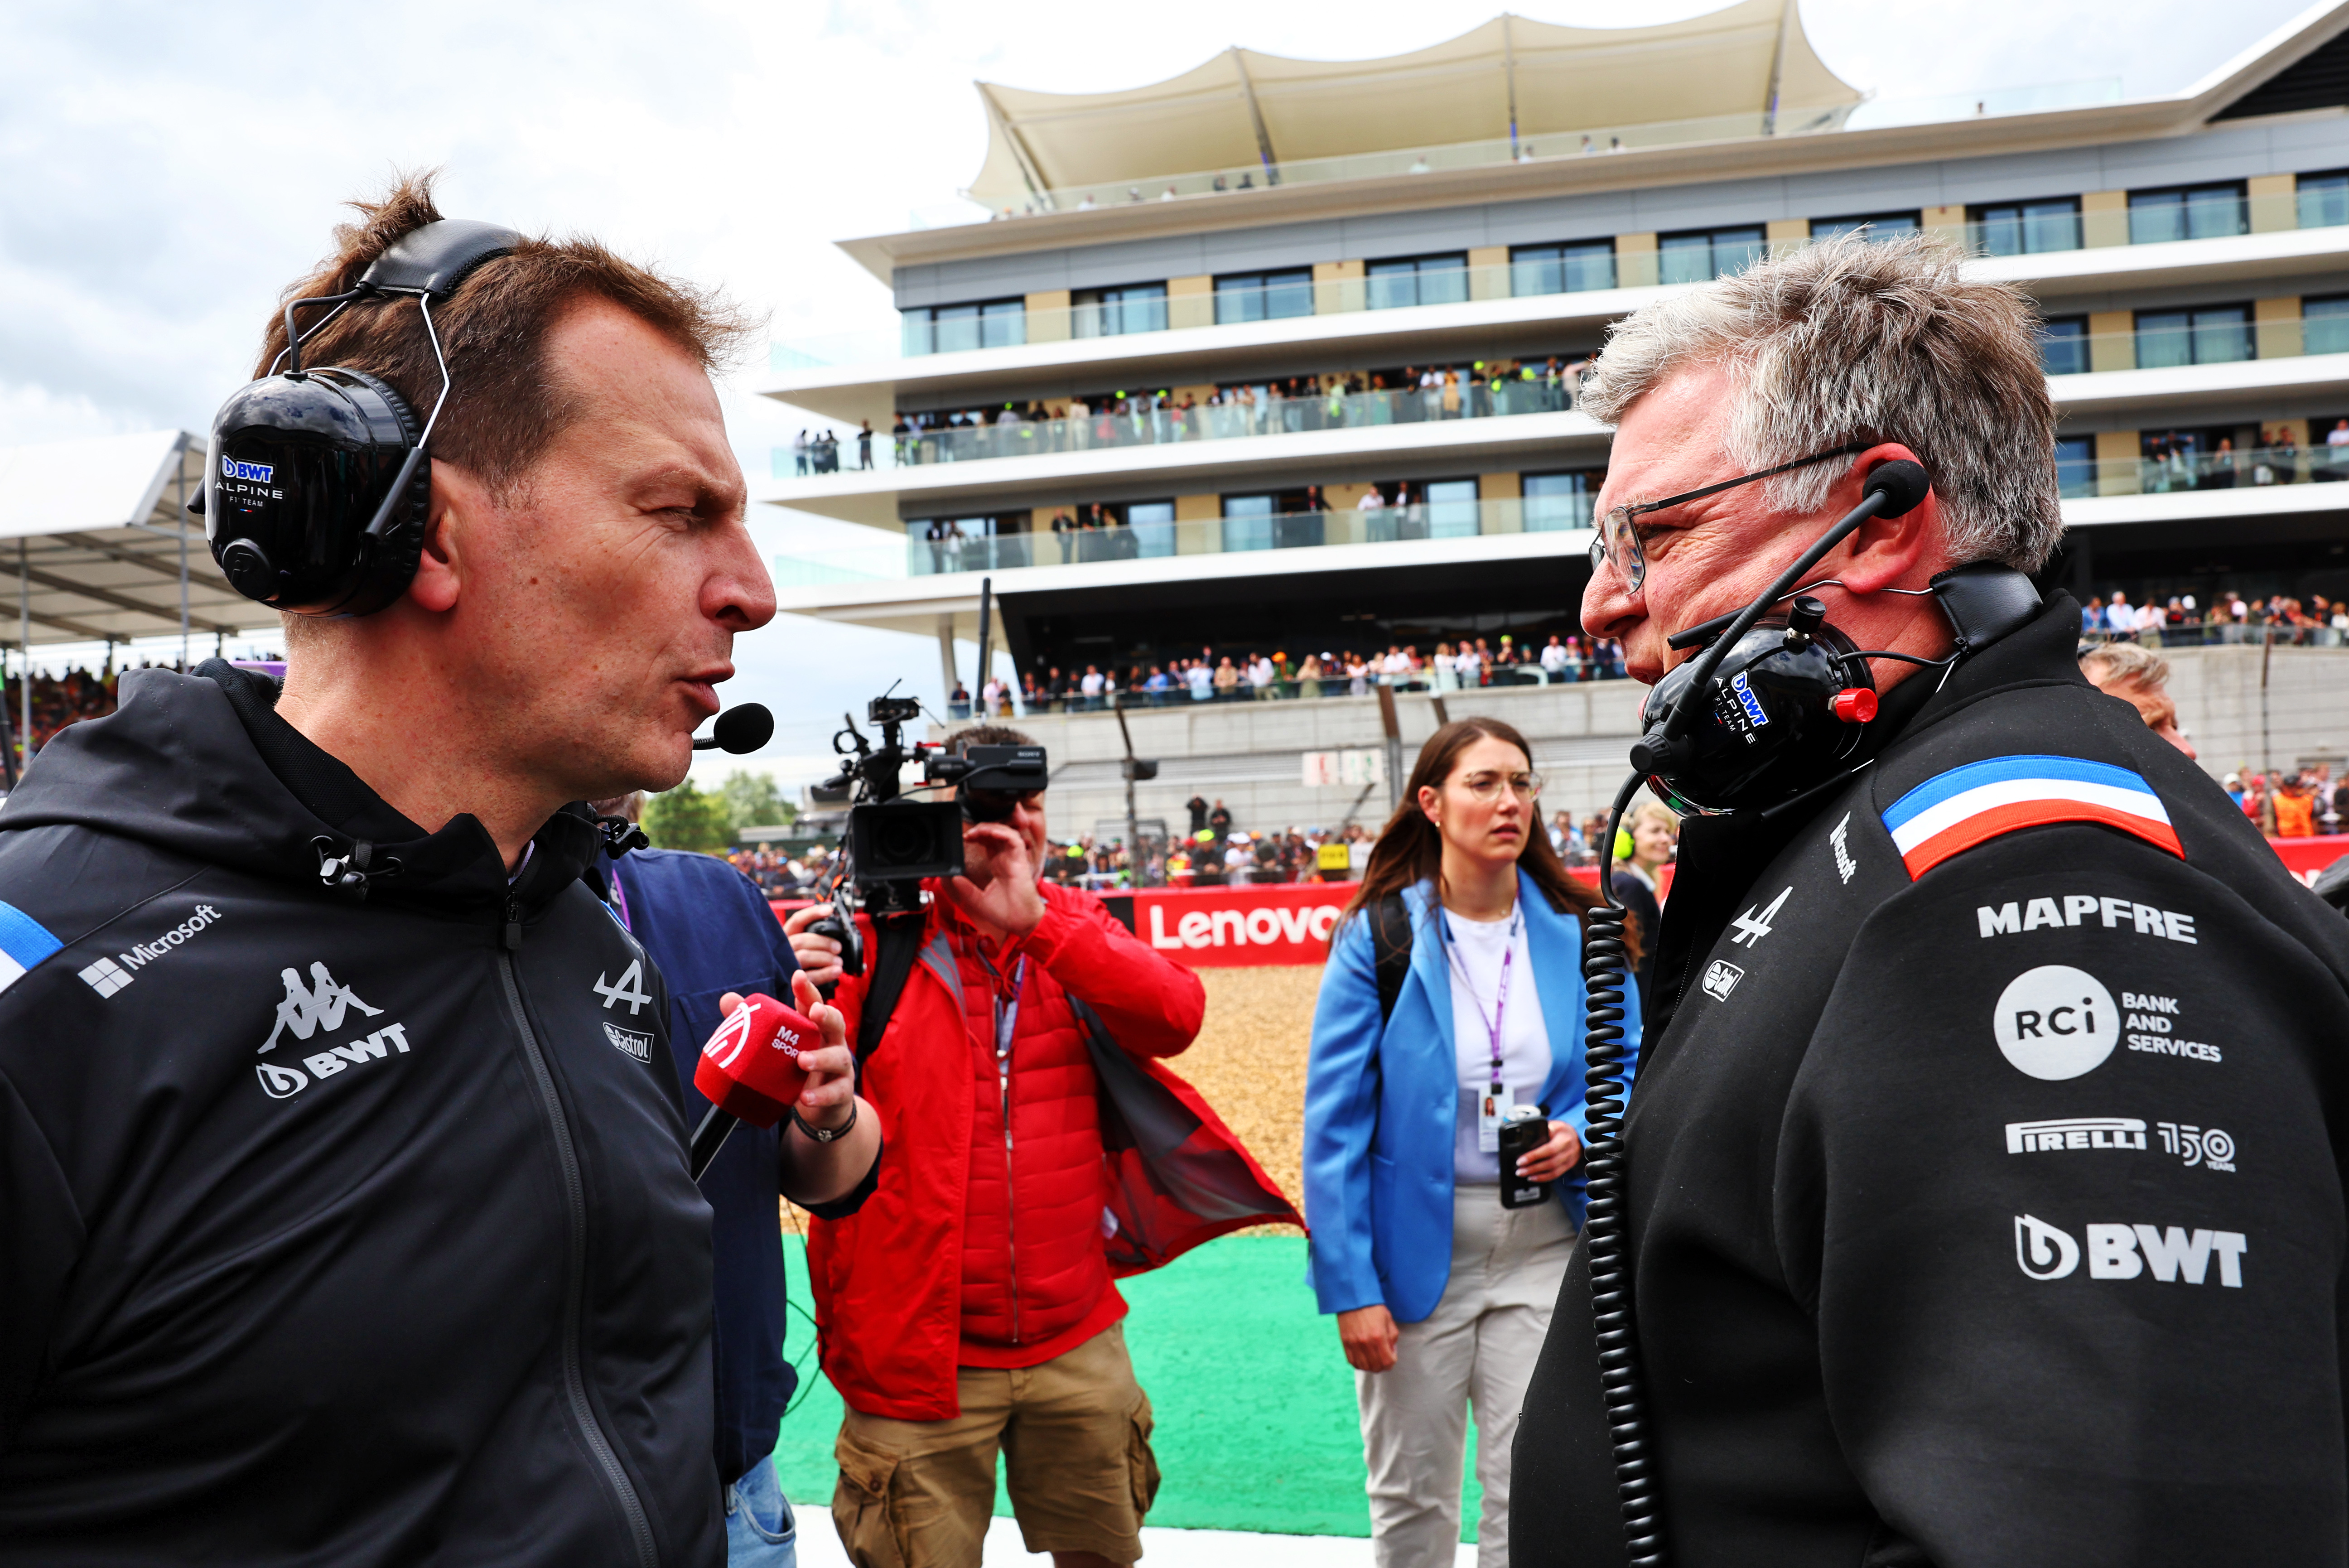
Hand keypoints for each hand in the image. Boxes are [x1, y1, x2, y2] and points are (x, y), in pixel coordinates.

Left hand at [719, 973, 855, 1131]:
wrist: (822, 1107)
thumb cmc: (797, 1069)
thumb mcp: (779, 1047)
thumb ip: (755, 1024)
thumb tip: (728, 999)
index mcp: (815, 1029)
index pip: (814, 1004)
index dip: (807, 991)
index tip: (797, 976)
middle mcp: (831, 1043)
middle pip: (837, 1023)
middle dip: (828, 1015)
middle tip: (815, 1012)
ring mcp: (840, 1068)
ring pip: (839, 1058)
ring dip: (821, 1058)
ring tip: (802, 1061)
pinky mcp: (841, 1092)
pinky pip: (836, 1092)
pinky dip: (821, 1095)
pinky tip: (804, 1097)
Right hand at [782, 902, 842, 989]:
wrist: (792, 985)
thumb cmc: (799, 962)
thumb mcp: (802, 946)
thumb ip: (812, 937)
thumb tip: (833, 927)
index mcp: (785, 937)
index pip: (797, 920)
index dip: (812, 913)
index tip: (829, 910)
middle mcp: (781, 949)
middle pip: (801, 940)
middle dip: (823, 942)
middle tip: (838, 947)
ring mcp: (784, 965)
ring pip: (804, 956)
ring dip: (826, 957)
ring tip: (839, 961)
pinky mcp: (790, 982)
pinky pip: (808, 976)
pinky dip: (825, 973)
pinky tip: (836, 971)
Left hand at [941, 822, 1045, 935]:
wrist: (1021, 923)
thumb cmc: (1006, 913)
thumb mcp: (979, 900)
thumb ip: (966, 888)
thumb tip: (953, 878)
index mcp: (998, 867)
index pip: (989, 843)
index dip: (978, 837)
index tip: (965, 839)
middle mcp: (1006, 860)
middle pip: (996, 834)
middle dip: (982, 829)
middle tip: (968, 834)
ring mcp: (1014, 859)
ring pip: (1006, 832)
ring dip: (991, 828)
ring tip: (977, 831)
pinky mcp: (1021, 861)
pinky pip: (1014, 840)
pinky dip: (1003, 833)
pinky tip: (991, 833)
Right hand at [1337, 1305, 1399, 1372]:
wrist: (1353, 1297)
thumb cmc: (1372, 1306)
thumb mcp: (1388, 1319)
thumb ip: (1392, 1337)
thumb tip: (1391, 1350)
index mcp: (1379, 1336)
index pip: (1387, 1361)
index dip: (1391, 1363)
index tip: (1391, 1358)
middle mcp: (1366, 1342)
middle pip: (1376, 1367)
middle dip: (1382, 1366)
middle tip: (1383, 1361)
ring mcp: (1354, 1344)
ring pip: (1364, 1366)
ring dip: (1370, 1367)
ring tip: (1373, 1361)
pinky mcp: (1345, 1343)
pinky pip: (1352, 1361)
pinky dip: (1358, 1364)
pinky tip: (1362, 1359)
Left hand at [1516, 1120, 1581, 1183]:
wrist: (1577, 1137)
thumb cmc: (1562, 1131)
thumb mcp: (1554, 1125)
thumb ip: (1543, 1130)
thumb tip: (1529, 1135)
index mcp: (1564, 1139)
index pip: (1548, 1149)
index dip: (1534, 1156)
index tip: (1521, 1160)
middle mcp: (1568, 1151)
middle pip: (1550, 1163)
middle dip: (1532, 1168)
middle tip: (1519, 1170)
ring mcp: (1569, 1160)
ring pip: (1552, 1171)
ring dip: (1536, 1175)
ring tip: (1523, 1174)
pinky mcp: (1567, 1166)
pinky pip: (1555, 1175)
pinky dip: (1543, 1178)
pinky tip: (1533, 1177)